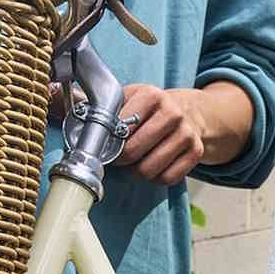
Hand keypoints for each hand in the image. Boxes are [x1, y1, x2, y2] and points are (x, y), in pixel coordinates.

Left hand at [117, 83, 252, 185]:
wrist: (188, 111)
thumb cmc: (150, 109)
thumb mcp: (129, 98)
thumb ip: (107, 107)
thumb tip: (78, 105)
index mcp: (151, 95)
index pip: (121, 129)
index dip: (109, 142)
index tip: (107, 145)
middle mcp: (172, 113)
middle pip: (134, 151)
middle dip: (122, 160)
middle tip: (119, 158)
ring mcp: (187, 133)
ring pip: (150, 169)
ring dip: (138, 171)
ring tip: (136, 162)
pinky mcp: (196, 151)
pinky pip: (168, 178)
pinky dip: (156, 178)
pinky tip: (154, 166)